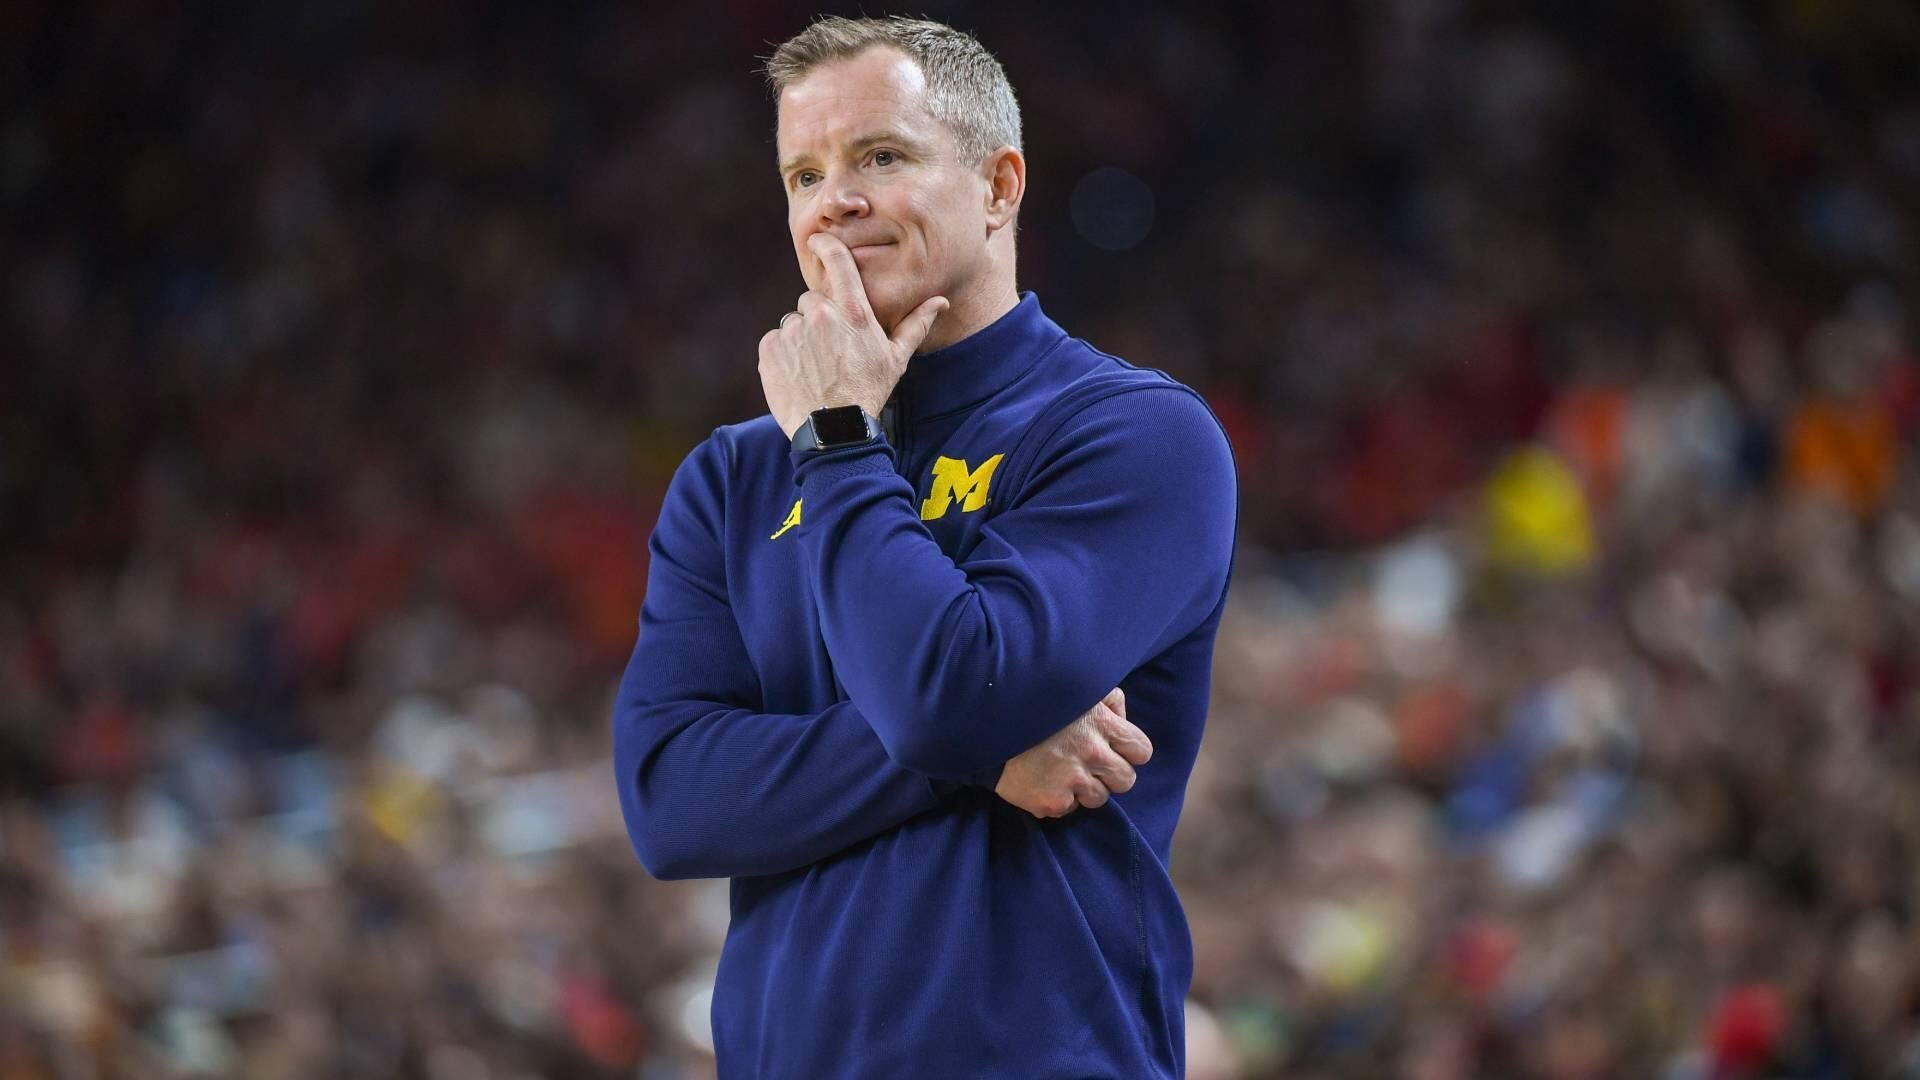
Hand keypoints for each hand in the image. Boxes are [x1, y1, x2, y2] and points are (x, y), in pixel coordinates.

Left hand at [758, 234, 947, 437]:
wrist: (834, 430)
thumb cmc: (869, 392)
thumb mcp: (896, 359)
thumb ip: (915, 324)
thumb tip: (940, 302)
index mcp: (853, 311)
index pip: (836, 260)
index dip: (825, 244)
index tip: (817, 240)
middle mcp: (820, 315)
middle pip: (813, 299)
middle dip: (820, 317)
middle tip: (832, 349)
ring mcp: (793, 331)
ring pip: (794, 322)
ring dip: (802, 338)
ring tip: (816, 367)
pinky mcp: (770, 349)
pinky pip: (775, 340)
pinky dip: (784, 353)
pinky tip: (800, 374)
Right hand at [995, 689, 1152, 818]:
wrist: (987, 725)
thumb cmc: (1037, 703)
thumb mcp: (1078, 688)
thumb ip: (1108, 700)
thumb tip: (1121, 720)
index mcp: (1104, 725)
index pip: (1142, 751)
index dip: (1129, 751)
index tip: (1113, 750)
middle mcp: (1093, 754)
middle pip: (1126, 780)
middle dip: (1111, 774)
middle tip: (1088, 764)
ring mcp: (1072, 781)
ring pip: (1099, 799)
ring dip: (1084, 788)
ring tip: (1062, 771)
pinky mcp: (1051, 802)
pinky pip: (1069, 809)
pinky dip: (1058, 799)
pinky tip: (1043, 780)